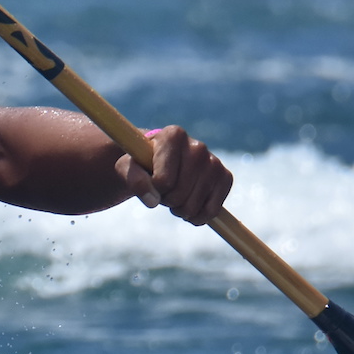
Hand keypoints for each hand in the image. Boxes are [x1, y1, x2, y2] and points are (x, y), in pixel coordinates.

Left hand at [115, 126, 233, 225]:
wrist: (161, 161)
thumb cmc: (141, 163)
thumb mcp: (127, 167)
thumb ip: (133, 179)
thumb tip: (152, 200)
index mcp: (173, 136)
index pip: (164, 180)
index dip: (154, 188)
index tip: (152, 179)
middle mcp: (198, 146)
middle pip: (179, 195)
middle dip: (166, 200)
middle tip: (162, 190)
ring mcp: (214, 162)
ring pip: (193, 206)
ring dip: (179, 210)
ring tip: (174, 196)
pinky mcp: (226, 177)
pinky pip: (212, 211)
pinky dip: (197, 217)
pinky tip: (189, 207)